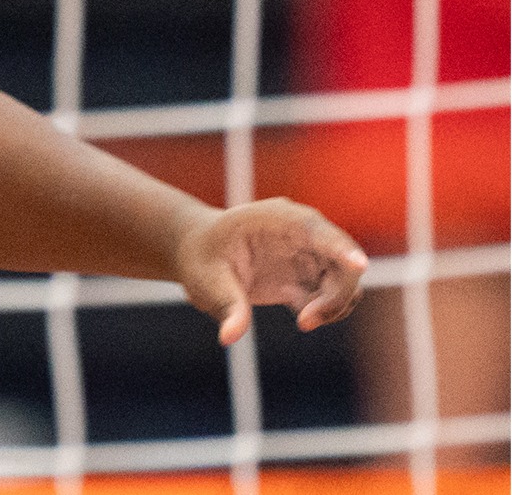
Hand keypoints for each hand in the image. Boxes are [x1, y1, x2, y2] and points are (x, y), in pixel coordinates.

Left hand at [175, 197, 368, 345]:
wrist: (198, 253)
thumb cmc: (200, 257)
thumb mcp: (205, 279)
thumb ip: (226, 305)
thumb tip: (230, 337)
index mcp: (278, 219)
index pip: (318, 231)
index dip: (341, 248)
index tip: (358, 265)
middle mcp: (302, 233)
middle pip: (343, 261)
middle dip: (337, 294)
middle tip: (305, 320)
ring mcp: (308, 254)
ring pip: (344, 281)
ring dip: (333, 305)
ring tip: (302, 321)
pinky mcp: (307, 276)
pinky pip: (333, 296)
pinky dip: (325, 311)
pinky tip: (300, 316)